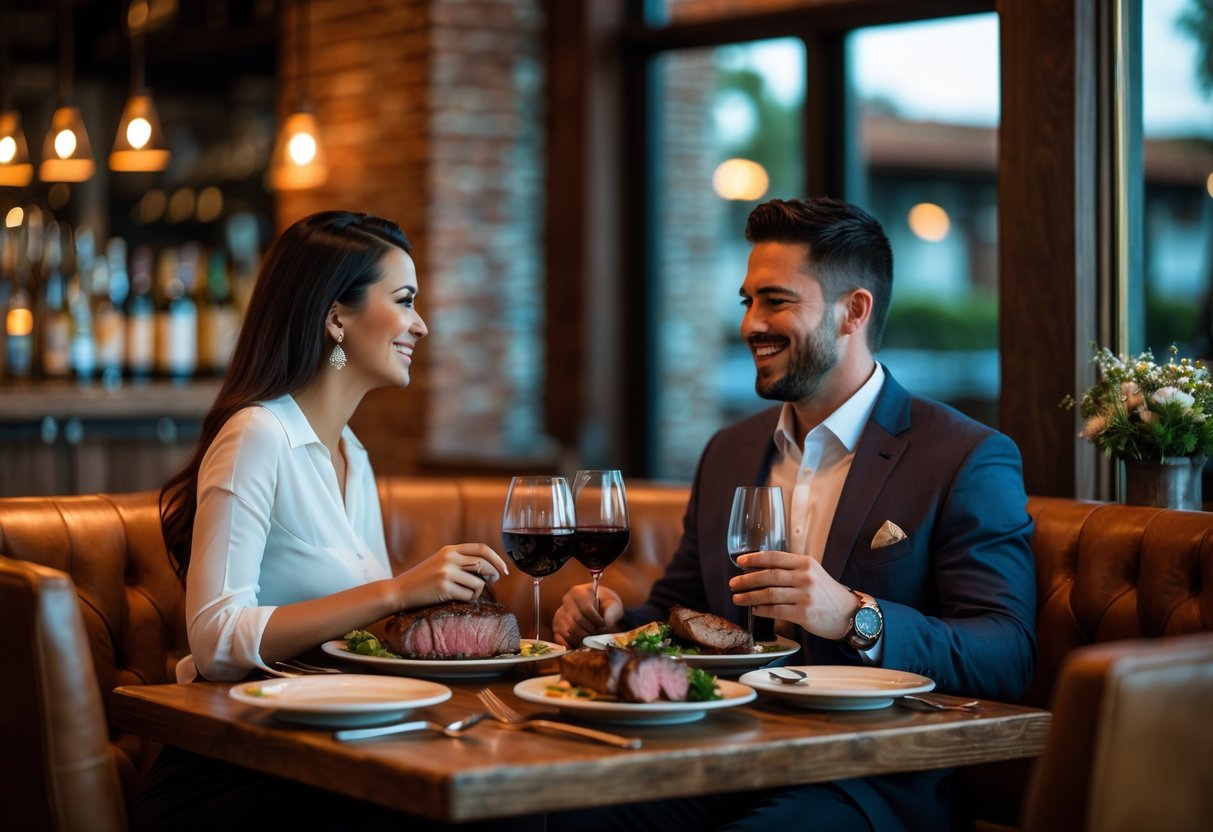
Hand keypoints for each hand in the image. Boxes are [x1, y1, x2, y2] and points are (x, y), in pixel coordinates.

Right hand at [391, 543, 509, 609]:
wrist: (399, 591)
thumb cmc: (422, 580)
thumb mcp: (440, 562)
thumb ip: (460, 561)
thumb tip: (489, 570)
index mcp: (449, 550)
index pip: (481, 549)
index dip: (496, 559)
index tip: (504, 570)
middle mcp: (449, 558)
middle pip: (484, 565)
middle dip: (493, 575)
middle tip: (495, 581)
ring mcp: (446, 572)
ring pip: (478, 583)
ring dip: (476, 593)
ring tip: (465, 594)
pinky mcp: (444, 588)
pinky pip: (468, 596)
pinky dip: (468, 600)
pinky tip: (457, 600)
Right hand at [553, 583, 623, 646]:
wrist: (596, 606)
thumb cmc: (604, 604)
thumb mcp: (611, 602)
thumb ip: (611, 609)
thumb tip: (606, 621)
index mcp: (578, 592)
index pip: (586, 609)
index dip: (597, 621)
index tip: (604, 627)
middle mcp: (566, 602)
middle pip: (577, 622)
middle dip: (590, 631)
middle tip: (599, 635)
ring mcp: (559, 614)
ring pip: (569, 632)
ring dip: (582, 640)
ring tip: (592, 640)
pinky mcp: (556, 627)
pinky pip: (560, 640)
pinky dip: (571, 645)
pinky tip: (581, 645)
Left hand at [728, 550, 857, 639]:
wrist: (849, 613)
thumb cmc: (826, 593)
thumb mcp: (813, 573)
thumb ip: (791, 569)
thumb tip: (760, 570)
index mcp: (806, 563)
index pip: (775, 557)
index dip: (755, 558)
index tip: (739, 561)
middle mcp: (806, 577)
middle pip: (769, 576)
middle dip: (747, 579)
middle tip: (733, 583)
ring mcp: (805, 596)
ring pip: (769, 594)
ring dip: (750, 596)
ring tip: (737, 598)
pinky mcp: (804, 614)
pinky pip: (776, 611)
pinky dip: (762, 610)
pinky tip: (754, 610)